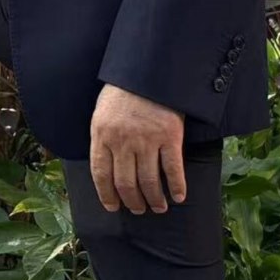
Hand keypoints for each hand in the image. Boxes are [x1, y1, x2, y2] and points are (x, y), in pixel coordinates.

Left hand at [89, 83, 185, 214]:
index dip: (107, 195)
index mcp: (102, 135)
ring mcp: (146, 140)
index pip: (101, 175)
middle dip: (132, 202)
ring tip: (158, 207)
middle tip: (138, 209)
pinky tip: (178, 197)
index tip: (113, 207)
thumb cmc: (123, 90)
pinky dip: (176, 186)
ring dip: (154, 199)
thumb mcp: (102, 112)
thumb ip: (102, 138)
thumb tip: (105, 166)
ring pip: (148, 181)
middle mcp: (122, 141)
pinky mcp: (170, 136)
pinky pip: (173, 169)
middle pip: (125, 183)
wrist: (149, 70)